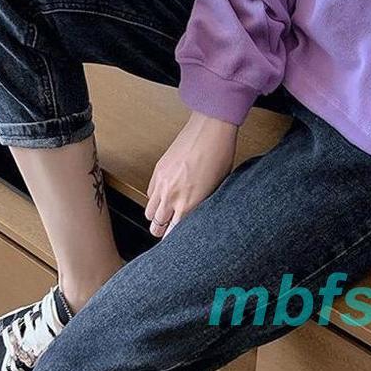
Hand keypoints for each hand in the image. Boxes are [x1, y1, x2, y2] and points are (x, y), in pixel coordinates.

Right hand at [144, 111, 237, 237]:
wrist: (210, 128)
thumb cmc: (220, 155)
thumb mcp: (218, 186)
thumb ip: (203, 205)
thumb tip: (197, 217)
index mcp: (189, 203)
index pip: (173, 235)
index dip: (174, 241)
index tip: (179, 241)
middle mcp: (172, 196)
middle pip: (155, 227)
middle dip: (162, 230)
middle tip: (171, 228)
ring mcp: (162, 183)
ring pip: (149, 212)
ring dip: (157, 215)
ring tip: (168, 213)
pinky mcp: (157, 170)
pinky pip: (149, 193)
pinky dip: (155, 198)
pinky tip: (167, 194)